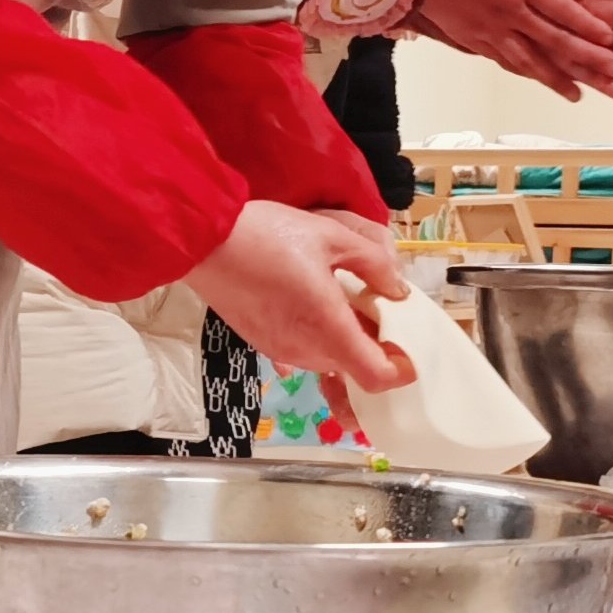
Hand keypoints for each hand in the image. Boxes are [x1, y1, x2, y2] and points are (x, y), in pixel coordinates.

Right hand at [186, 202, 405, 390]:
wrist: (204, 241)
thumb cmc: (266, 235)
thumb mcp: (332, 236)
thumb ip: (375, 264)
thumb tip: (396, 289)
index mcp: (327, 327)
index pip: (377, 377)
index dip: (401, 369)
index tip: (408, 346)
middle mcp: (306, 350)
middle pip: (355, 370)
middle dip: (375, 346)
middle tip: (380, 308)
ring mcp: (282, 351)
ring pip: (330, 361)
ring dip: (345, 340)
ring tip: (346, 300)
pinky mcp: (263, 344)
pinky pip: (303, 352)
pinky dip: (318, 337)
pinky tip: (313, 305)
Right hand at [411, 0, 612, 98]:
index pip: (562, 7)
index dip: (587, 24)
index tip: (609, 38)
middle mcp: (509, 10)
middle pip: (553, 38)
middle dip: (586, 56)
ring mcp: (490, 29)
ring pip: (529, 60)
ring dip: (556, 78)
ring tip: (579, 93)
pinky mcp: (473, 40)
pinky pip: (504, 61)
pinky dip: (525, 74)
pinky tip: (539, 82)